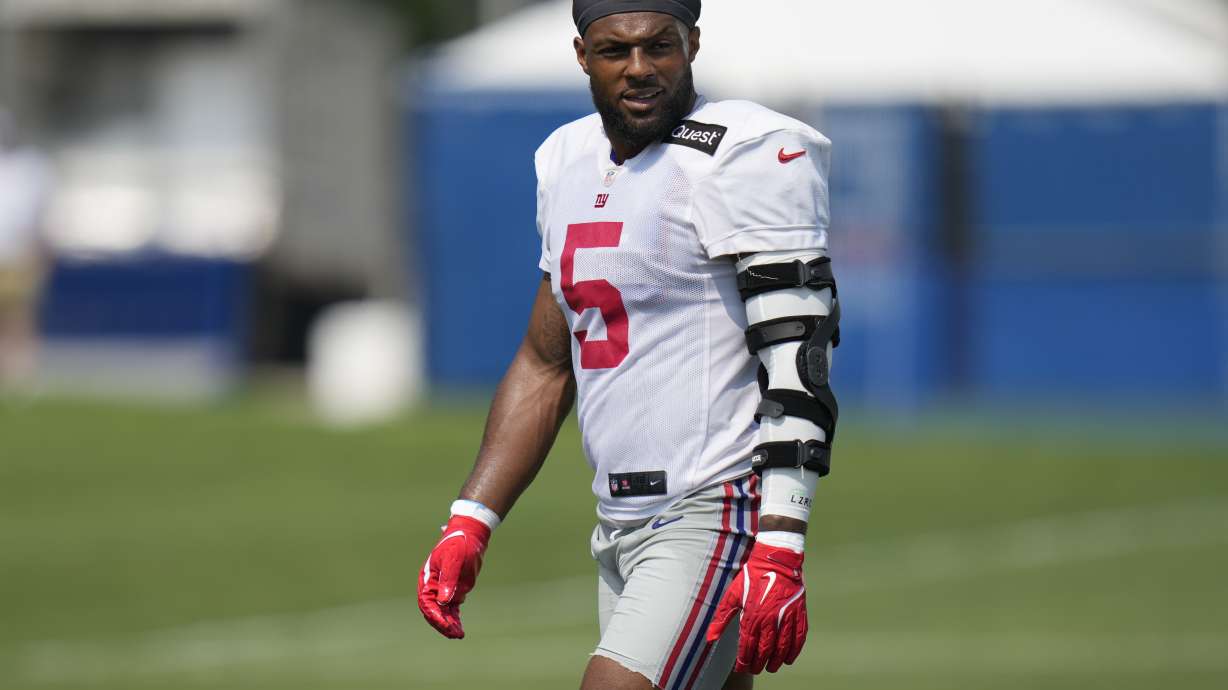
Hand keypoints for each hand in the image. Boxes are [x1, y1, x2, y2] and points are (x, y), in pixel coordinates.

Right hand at [417, 515, 490, 638]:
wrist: (470, 535)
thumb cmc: (459, 544)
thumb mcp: (454, 559)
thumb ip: (448, 580)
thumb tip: (443, 601)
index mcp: (428, 578)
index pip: (427, 602)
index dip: (435, 615)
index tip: (445, 624)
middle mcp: (433, 586)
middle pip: (433, 611)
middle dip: (442, 624)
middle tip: (454, 634)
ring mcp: (444, 589)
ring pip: (443, 612)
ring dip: (449, 624)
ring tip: (458, 635)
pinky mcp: (455, 591)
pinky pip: (452, 609)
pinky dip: (454, 619)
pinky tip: (458, 629)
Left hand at [705, 542, 806, 673]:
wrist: (775, 560)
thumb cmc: (751, 576)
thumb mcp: (732, 595)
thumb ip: (721, 618)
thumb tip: (710, 638)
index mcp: (752, 616)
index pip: (748, 647)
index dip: (744, 661)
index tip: (741, 668)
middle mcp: (770, 620)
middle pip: (765, 651)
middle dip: (759, 664)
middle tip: (755, 670)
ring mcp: (786, 617)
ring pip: (782, 648)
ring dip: (776, 661)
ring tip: (771, 667)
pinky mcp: (798, 613)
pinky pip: (798, 638)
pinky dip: (794, 651)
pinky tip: (789, 658)